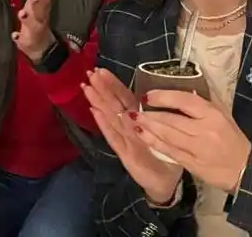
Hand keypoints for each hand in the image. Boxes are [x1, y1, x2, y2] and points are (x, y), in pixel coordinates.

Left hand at [12, 0, 54, 62]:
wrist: (42, 46)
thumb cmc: (38, 20)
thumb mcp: (39, 4)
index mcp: (42, 8)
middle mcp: (40, 19)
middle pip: (41, 10)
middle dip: (39, 2)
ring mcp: (34, 32)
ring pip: (33, 25)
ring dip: (28, 20)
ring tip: (22, 13)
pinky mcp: (27, 43)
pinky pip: (24, 41)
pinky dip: (20, 38)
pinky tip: (15, 35)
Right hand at [83, 68, 183, 204]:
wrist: (164, 182)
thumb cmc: (164, 154)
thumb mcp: (163, 131)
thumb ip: (156, 114)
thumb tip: (151, 91)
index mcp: (138, 119)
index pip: (124, 97)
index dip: (113, 84)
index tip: (101, 70)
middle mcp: (128, 127)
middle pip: (114, 104)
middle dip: (102, 89)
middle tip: (90, 74)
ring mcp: (124, 139)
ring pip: (110, 118)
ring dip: (99, 102)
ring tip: (87, 88)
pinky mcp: (123, 153)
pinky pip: (112, 137)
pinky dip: (103, 124)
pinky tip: (94, 112)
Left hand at [135, 90, 251, 194]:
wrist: (243, 170)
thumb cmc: (232, 139)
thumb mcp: (223, 114)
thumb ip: (204, 101)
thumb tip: (185, 84)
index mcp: (212, 115)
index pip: (184, 101)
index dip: (164, 96)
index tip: (148, 95)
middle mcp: (204, 131)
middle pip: (172, 120)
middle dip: (150, 114)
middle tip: (135, 109)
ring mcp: (197, 149)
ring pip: (167, 135)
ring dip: (148, 127)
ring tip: (134, 120)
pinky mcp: (191, 163)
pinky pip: (168, 151)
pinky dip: (154, 142)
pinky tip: (142, 136)